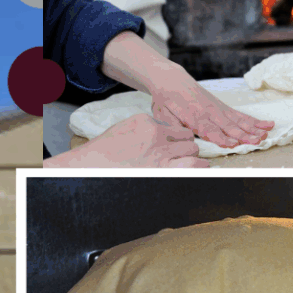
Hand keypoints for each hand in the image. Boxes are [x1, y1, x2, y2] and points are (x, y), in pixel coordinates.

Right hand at [44, 114, 208, 167]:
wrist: (91, 167)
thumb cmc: (105, 152)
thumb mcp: (126, 129)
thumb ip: (147, 128)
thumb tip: (165, 134)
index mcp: (146, 122)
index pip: (174, 126)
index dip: (177, 136)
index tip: (175, 143)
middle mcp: (157, 135)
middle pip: (187, 137)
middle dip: (186, 145)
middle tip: (181, 154)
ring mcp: (161, 153)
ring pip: (193, 149)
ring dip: (193, 155)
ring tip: (191, 161)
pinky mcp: (164, 170)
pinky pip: (193, 165)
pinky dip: (200, 166)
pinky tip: (201, 168)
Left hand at [148, 65, 274, 147]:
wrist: (172, 81)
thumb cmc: (167, 100)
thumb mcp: (163, 115)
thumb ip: (173, 127)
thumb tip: (184, 138)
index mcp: (193, 116)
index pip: (209, 129)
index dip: (221, 137)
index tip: (232, 144)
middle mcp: (209, 112)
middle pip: (229, 125)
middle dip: (243, 134)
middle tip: (256, 141)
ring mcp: (219, 109)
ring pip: (238, 120)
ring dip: (253, 128)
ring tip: (265, 134)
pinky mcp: (224, 108)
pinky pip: (241, 115)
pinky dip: (255, 121)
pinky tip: (267, 124)